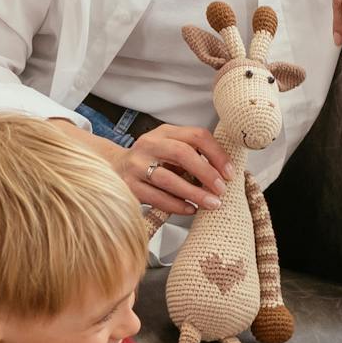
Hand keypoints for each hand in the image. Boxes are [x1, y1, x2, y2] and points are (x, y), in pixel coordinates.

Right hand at [83, 123, 230, 220]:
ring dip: (194, 193)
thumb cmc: (150, 161)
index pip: (196, 135)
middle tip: (221, 189)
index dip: (217, 154)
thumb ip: (191, 154)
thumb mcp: (168, 149)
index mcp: (164, 132)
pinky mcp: (129, 186)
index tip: (229, 173)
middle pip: (182, 153)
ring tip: (212, 203)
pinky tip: (190, 209)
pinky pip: (156, 197)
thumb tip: (224, 173)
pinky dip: (177, 205)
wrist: (112, 168)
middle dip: (206, 173)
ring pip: (169, 179)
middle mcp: (149, 145)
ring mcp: (136, 165)